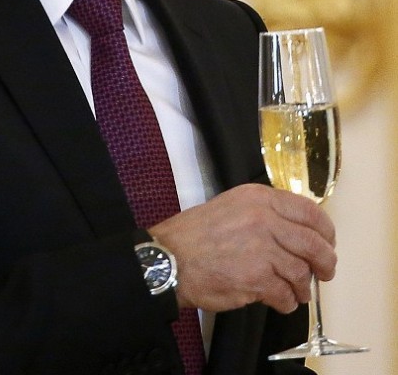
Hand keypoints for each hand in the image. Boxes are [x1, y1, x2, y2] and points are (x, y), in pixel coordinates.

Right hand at [149, 183, 336, 314]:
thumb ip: (265, 213)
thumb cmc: (197, 234)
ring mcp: (262, 250)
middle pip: (314, 244)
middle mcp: (264, 219)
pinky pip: (286, 294)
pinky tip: (279, 301)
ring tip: (295, 292)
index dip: (325, 231)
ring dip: (302, 287)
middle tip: (324, 273)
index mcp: (259, 198)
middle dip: (325, 263)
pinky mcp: (257, 279)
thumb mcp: (232, 206)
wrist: (172, 258)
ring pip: (302, 272)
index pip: (310, 211)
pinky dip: (287, 302)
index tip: (327, 243)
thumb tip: (296, 233)